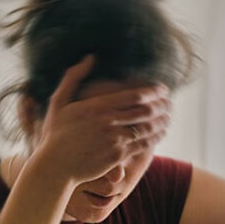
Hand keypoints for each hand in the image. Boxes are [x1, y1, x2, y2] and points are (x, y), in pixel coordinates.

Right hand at [30, 54, 171, 184]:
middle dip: (163, 105)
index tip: (163, 89)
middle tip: (170, 102)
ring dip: (162, 121)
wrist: (54, 166)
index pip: (135, 95)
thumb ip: (73, 77)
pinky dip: (155, 138)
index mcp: (97, 105)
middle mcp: (109, 121)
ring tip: (168, 117)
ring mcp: (115, 139)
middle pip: (146, 110)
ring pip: (148, 128)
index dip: (154, 92)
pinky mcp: (118, 155)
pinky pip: (143, 145)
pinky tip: (160, 134)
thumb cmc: (55, 134)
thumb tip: (90, 57)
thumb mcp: (59, 101)